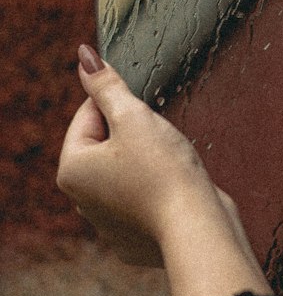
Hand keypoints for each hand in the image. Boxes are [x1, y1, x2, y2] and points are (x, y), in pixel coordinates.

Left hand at [59, 46, 271, 295]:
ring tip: (170, 168)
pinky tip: (174, 192)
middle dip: (136, 136)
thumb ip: (107, 86)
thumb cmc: (165, 172)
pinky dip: (158, 192)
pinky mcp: (134, 238)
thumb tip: (85, 57)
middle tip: (162, 143)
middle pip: (107, 144)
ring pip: (126, 172)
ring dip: (148, 163)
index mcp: (72, 169)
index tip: (147, 115)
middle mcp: (81, 200)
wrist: (198, 228)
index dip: (123, 105)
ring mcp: (107, 223)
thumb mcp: (135, 117)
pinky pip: (143, 201)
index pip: (89, 114)